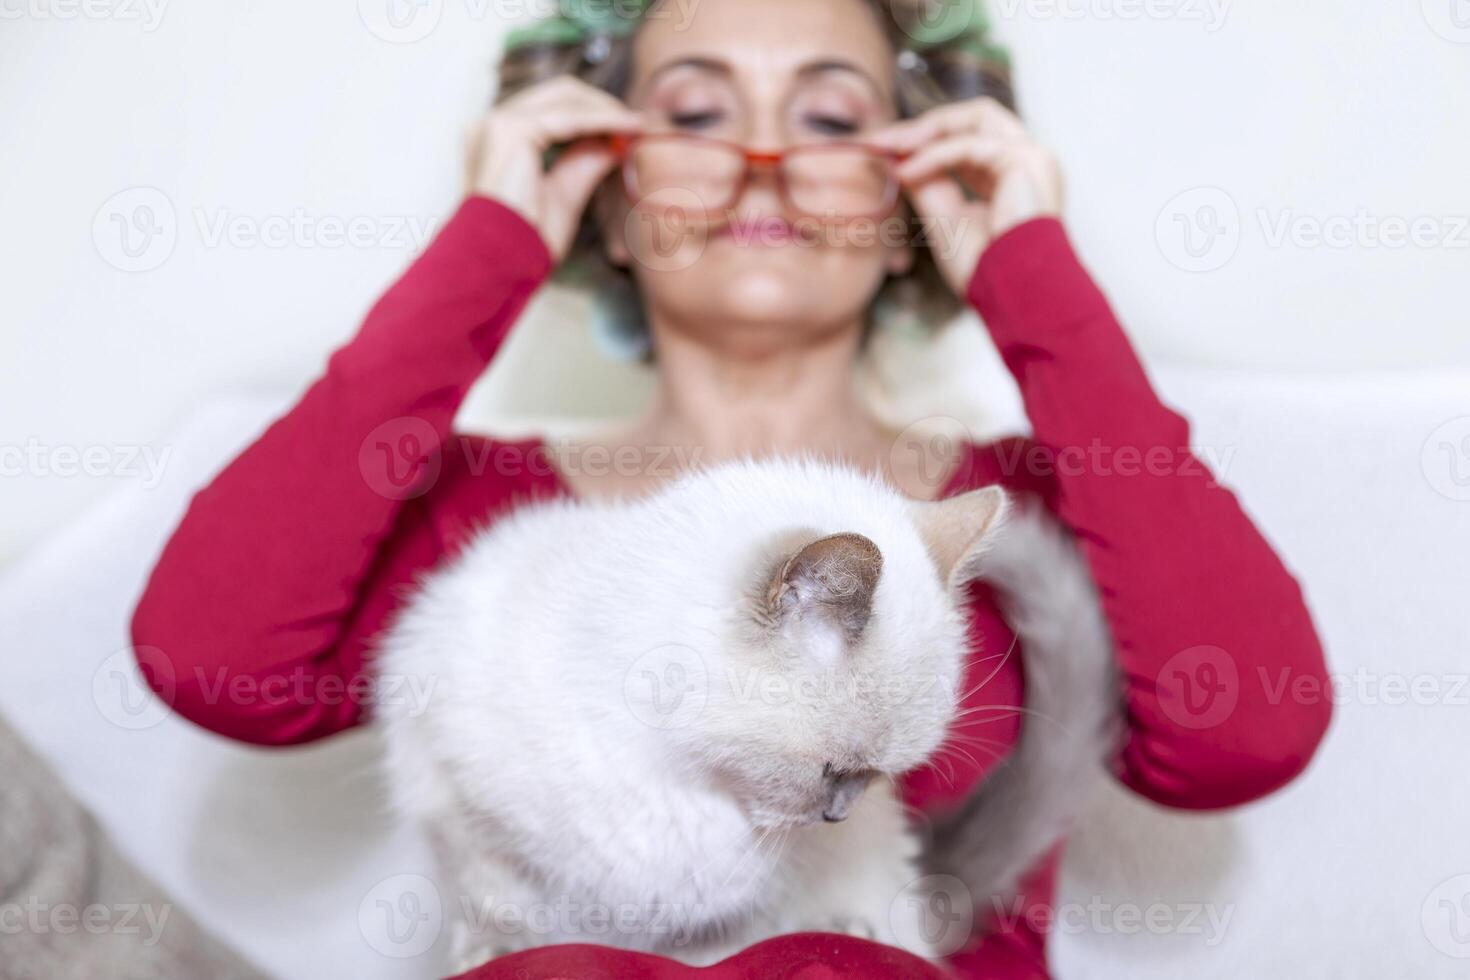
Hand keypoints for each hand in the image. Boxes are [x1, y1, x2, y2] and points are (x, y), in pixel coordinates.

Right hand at [465, 76, 642, 260]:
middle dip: (602, 104)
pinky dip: (603, 119)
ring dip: (606, 110)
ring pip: (567, 98)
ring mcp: (498, 122)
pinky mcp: (512, 129)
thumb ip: (584, 163)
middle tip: (636, 123)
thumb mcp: (564, 194)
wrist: (499, 263)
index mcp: (497, 139)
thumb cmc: (522, 241)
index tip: (627, 128)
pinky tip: (628, 128)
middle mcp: (492, 123)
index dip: (592, 113)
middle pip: (559, 92)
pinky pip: (571, 116)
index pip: (552, 108)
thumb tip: (614, 143)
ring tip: (637, 125)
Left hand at [869, 98, 1062, 293]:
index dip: (928, 139)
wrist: (1013, 295)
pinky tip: (906, 172)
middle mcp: (1028, 159)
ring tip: (891, 148)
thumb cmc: (986, 270)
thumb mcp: (945, 218)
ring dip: (928, 130)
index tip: (885, 148)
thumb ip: (927, 184)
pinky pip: (968, 145)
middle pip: (976, 116)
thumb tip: (897, 159)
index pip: (970, 137)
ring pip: (975, 118)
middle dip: (926, 125)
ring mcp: (1032, 157)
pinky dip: (933, 155)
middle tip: (882, 140)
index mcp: (1014, 175)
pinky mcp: (1025, 161)